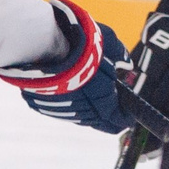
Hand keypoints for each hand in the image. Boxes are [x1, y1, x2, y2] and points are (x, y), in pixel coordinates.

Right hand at [0, 0, 130, 133]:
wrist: (40, 43)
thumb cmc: (79, 42)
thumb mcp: (108, 42)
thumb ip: (121, 56)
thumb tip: (127, 65)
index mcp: (104, 103)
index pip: (121, 122)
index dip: (127, 114)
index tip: (128, 105)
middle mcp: (83, 114)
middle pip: (102, 125)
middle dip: (109, 114)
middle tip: (112, 99)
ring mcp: (61, 111)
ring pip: (81, 118)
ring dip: (87, 107)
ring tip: (87, 87)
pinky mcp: (42, 106)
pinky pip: (61, 109)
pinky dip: (67, 101)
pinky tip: (67, 85)